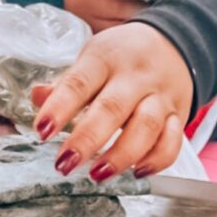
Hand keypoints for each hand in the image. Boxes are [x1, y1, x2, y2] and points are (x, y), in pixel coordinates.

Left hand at [33, 22, 193, 179]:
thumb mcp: (92, 60)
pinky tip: (137, 172)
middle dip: (87, 140)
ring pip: (146, 126)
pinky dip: (157, 160)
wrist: (175, 42)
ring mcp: (159, 96)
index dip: (59, 108)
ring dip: (121, 155)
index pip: (79, 83)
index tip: (42, 132)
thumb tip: (37, 97)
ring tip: (98, 175)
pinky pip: (172, 141)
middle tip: (65, 164)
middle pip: (112, 109)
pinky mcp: (179, 114)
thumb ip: (66, 84)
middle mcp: (135, 77)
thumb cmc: (123, 57)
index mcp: (106, 59)